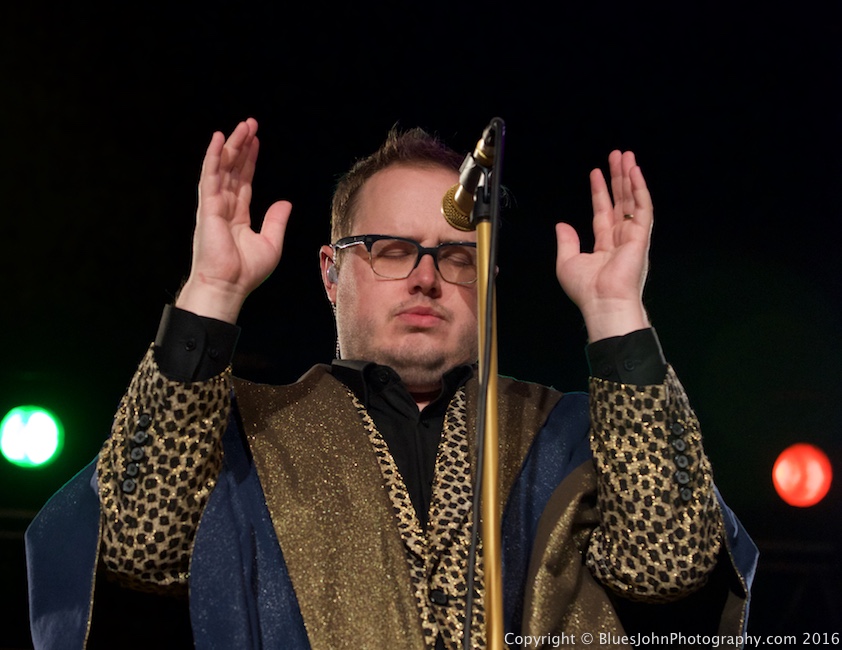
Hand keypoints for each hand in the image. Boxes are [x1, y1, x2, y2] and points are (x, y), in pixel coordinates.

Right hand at [176, 118, 291, 322]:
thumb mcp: (271, 243)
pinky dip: (213, 156)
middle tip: (250, 124)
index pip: (244, 182)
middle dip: (242, 146)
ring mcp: (214, 205)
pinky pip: (210, 176)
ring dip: (231, 146)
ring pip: (222, 168)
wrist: (228, 286)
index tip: (256, 142)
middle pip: (233, 170)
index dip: (250, 161)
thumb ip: (277, 220)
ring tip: (242, 126)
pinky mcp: (207, 206)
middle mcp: (224, 207)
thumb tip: (285, 202)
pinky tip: (218, 139)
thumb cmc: (246, 273)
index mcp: (238, 217)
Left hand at [555, 150, 651, 340]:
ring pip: (633, 200)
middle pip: (620, 201)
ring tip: (626, 156)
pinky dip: (640, 189)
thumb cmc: (586, 290)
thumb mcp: (567, 262)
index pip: (603, 212)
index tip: (596, 173)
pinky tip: (635, 172)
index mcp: (604, 246)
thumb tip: (562, 225)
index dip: (599, 192)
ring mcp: (633, 236)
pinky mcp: (642, 236)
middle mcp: (621, 239)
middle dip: (618, 178)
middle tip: (617, 156)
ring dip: (630, 178)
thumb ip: (566, 242)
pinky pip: (643, 207)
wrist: (603, 302)